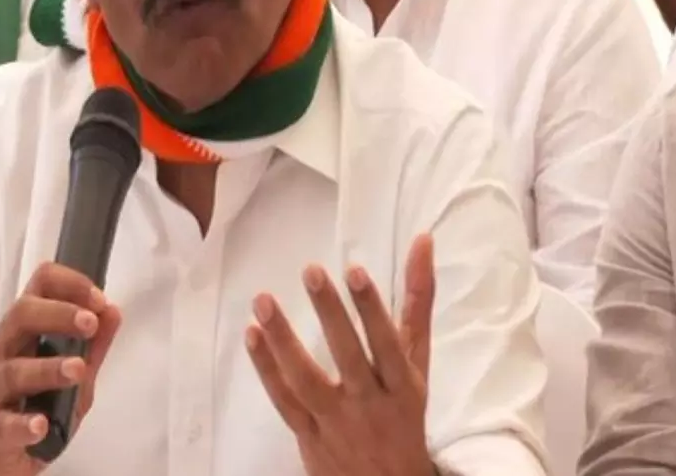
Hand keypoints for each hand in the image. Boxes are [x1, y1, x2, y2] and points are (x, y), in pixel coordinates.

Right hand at [0, 263, 121, 475]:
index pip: (38, 288)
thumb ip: (92, 347)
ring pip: (14, 370)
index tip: (98, 299)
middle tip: (90, 323)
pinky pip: (4, 423)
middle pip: (21, 316)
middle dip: (59, 315)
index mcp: (22, 332)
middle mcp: (1, 352)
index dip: (69, 285)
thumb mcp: (71, 375)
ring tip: (77, 369)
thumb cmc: (33, 406)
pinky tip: (42, 424)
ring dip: (48, 368)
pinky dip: (23, 423)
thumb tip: (112, 312)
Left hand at [246, 233, 436, 475]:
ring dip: (284, 340)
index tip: (355, 271)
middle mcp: (371, 403)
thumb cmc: (404, 411)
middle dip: (330, 314)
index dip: (373, 309)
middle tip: (311, 271)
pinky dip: (267, 370)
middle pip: (348, 356)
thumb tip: (423, 240)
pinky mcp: (308, 435)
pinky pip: (285, 401)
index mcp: (403, 385)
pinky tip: (252, 336)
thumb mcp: (419, 362)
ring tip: (263, 300)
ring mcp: (336, 421)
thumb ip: (418, 301)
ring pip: (307, 381)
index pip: (388, 344)